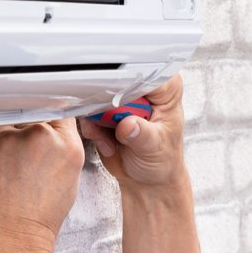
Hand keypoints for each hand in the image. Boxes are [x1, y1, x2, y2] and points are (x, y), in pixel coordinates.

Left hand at [0, 119, 85, 252]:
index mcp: (67, 146)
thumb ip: (60, 149)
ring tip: (9, 179)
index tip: (43, 129)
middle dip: (25, 136)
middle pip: (29, 119)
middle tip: (23, 167)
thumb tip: (49, 130)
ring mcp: (7, 140)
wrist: (9, 245)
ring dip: (5, 147)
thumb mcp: (67, 181)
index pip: (58, 111)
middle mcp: (38, 137)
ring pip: (5, 131)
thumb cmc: (38, 222)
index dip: (49, 121)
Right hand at [77, 76, 187, 198]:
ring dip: (98, 120)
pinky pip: (87, 113)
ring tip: (112, 140)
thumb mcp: (156, 148)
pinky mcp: (104, 112)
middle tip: (113, 123)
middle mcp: (142, 91)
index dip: (129, 80)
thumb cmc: (163, 161)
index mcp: (164, 92)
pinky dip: (93, 130)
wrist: (147, 180)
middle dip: (108, 104)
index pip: (146, 71)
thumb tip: (128, 124)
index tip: (118, 97)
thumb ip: (142, 135)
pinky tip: (108, 144)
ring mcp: (121, 101)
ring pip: (96, 96)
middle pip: (116, 79)